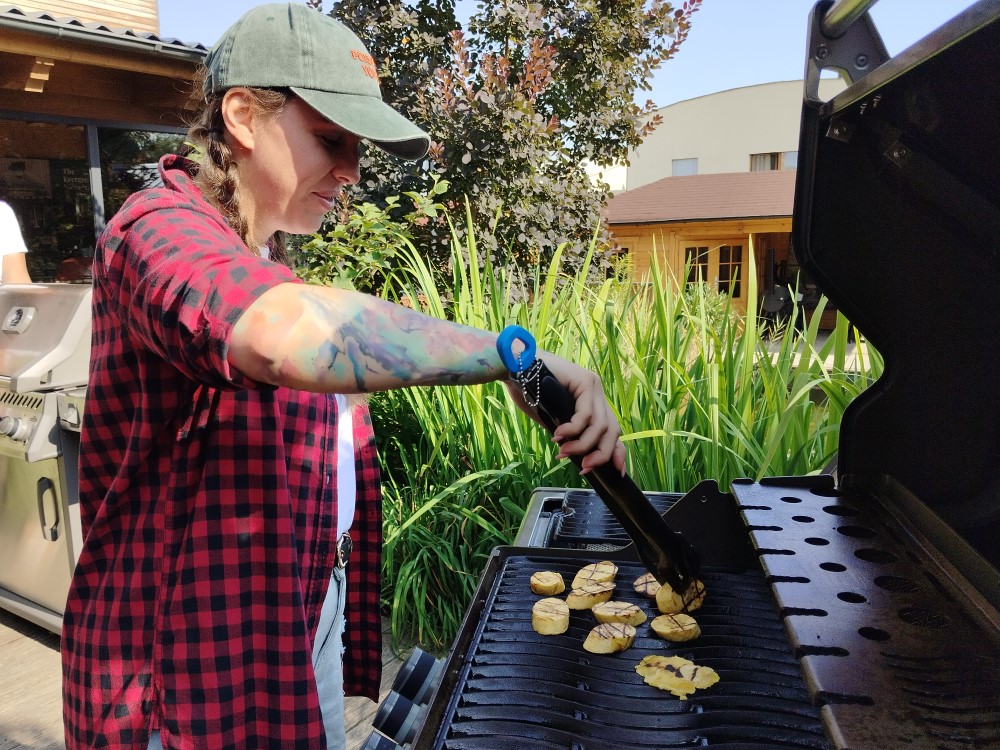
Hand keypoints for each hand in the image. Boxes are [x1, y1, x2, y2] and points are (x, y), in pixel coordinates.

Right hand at [504, 349, 626, 475]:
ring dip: (583, 444)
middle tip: (584, 467)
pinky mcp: (585, 381)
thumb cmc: (528, 391)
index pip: (613, 430)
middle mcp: (597, 393)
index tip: (616, 471)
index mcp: (593, 402)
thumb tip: (577, 455)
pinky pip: (585, 414)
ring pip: (600, 425)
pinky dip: (573, 430)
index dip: (617, 451)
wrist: (514, 367)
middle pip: (612, 430)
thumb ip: (567, 434)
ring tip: (563, 452)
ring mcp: (593, 385)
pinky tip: (559, 435)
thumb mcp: (553, 419)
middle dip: (601, 453)